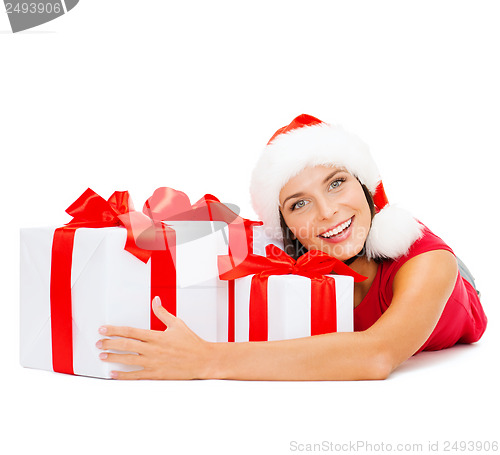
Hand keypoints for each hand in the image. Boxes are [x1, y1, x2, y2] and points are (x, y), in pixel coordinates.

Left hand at [96, 296, 214, 379]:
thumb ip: (163, 313)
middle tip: (98, 342)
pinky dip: (123, 376)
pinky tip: (113, 374)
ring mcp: (154, 363)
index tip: (104, 329)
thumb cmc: (191, 343)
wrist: (203, 360)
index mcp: (157, 336)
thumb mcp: (177, 324)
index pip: (131, 331)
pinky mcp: (156, 374)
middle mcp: (153, 349)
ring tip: (102, 355)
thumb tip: (156, 300)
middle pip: (126, 345)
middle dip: (110, 343)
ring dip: (113, 358)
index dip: (115, 330)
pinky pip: (136, 376)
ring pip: (128, 360)